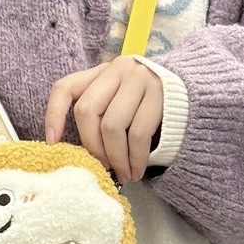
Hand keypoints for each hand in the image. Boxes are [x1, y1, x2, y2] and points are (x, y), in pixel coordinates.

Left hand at [46, 56, 162, 183]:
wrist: (192, 93)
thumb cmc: (148, 104)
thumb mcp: (120, 99)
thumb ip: (100, 112)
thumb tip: (80, 153)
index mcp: (101, 72)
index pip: (65, 88)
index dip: (54, 115)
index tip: (52, 143)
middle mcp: (117, 69)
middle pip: (88, 112)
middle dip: (93, 147)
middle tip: (103, 168)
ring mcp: (139, 79)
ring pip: (112, 125)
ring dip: (116, 158)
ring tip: (123, 174)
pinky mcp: (159, 94)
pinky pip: (138, 133)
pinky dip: (135, 158)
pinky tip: (136, 170)